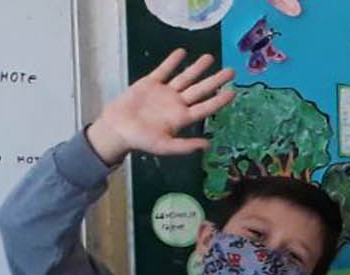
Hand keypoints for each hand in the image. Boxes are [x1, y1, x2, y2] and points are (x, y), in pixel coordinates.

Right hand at [88, 50, 235, 164]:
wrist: (117, 129)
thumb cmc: (140, 140)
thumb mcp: (165, 147)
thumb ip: (186, 146)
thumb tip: (208, 145)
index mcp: (182, 118)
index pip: (206, 107)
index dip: (219, 101)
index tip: (233, 92)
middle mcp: (177, 103)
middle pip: (200, 89)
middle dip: (215, 80)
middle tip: (231, 71)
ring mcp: (165, 92)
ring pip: (185, 77)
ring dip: (197, 68)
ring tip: (210, 58)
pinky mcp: (150, 83)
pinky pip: (164, 70)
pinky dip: (172, 61)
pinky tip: (182, 52)